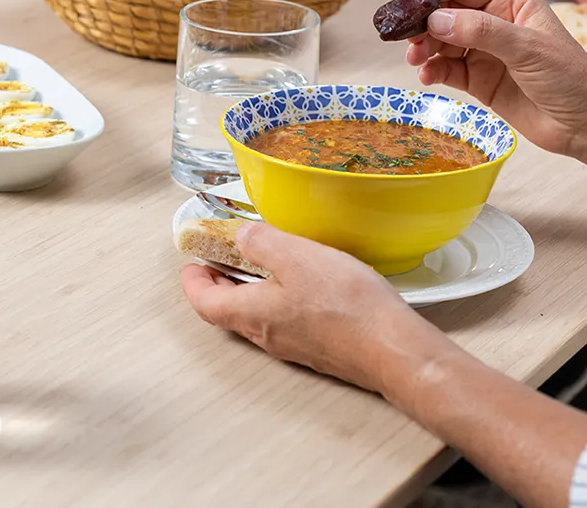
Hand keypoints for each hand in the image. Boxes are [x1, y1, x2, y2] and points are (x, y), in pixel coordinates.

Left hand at [180, 223, 451, 390]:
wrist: (394, 349)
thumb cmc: (346, 305)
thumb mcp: (298, 257)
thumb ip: (261, 242)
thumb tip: (240, 237)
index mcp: (251, 314)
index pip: (204, 304)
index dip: (193, 282)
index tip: (192, 263)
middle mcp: (266, 336)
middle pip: (227, 313)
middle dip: (219, 285)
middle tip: (222, 260)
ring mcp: (293, 346)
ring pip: (256, 318)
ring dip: (249, 292)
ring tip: (260, 265)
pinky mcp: (319, 348)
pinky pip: (285, 322)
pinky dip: (278, 299)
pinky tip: (301, 282)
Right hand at [400, 0, 586, 155]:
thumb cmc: (571, 79)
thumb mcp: (527, 48)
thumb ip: (480, 30)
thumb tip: (436, 19)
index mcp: (512, 2)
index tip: (407, 1)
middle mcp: (496, 23)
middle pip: (446, 11)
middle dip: (423, 21)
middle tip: (404, 36)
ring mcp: (487, 53)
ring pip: (442, 41)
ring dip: (424, 47)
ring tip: (416, 59)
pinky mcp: (480, 81)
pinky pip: (447, 70)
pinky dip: (432, 71)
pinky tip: (427, 77)